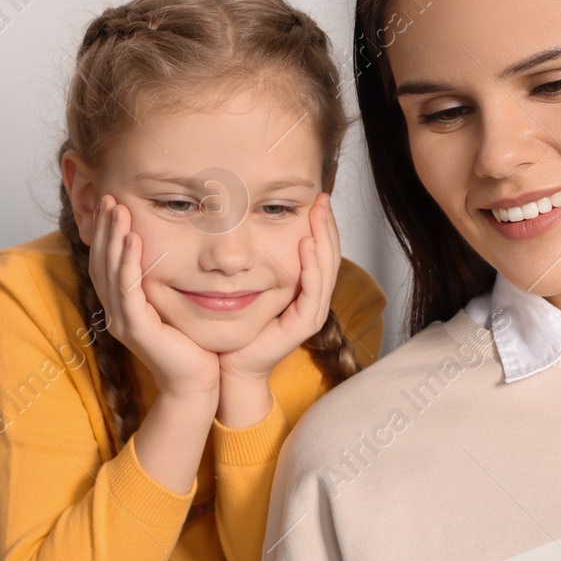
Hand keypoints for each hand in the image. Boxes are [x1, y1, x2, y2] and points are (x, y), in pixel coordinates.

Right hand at [87, 193, 219, 400]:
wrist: (197, 381)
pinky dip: (128, 264)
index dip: (106, 233)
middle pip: (101, 262)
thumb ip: (165, 281)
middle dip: (105, 228)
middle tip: (108, 198)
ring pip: (111, 272)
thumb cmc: (192, 345)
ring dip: (114, 238)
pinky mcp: (136, 330)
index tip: (112, 204)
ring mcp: (123, 322)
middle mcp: (117, 312)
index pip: (106, 262)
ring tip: (118, 211)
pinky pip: (128, 290)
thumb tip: (170, 251)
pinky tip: (133, 241)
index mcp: (123, 306)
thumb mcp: (174, 305)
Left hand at [216, 192, 341, 382]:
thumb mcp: (249, 283)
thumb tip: (248, 223)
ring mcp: (311, 312)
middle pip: (329, 255)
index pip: (320, 250)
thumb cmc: (237, 325)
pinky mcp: (304, 324)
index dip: (320, 224)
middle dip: (327, 225)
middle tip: (322, 198)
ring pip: (326, 269)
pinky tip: (305, 244)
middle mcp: (312, 298)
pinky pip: (313, 290)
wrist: (232, 363)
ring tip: (319, 213)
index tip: (316, 197)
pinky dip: (311, 266)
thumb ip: (257, 260)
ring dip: (324, 239)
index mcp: (304, 288)